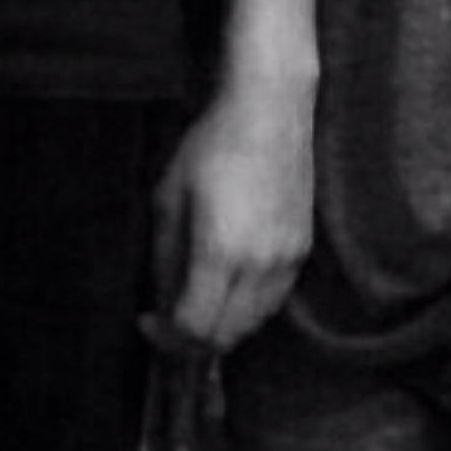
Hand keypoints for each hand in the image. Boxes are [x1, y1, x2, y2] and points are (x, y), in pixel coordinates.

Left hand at [155, 76, 315, 349]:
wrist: (270, 111)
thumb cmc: (211, 146)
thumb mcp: (168, 199)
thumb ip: (164, 258)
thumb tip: (164, 300)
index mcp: (221, 252)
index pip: (194, 327)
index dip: (164, 336)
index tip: (147, 319)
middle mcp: (261, 265)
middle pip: (225, 336)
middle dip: (190, 339)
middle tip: (168, 319)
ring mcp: (288, 259)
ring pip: (253, 323)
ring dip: (221, 326)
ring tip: (198, 301)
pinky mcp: (303, 249)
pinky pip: (274, 300)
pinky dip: (247, 308)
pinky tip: (229, 285)